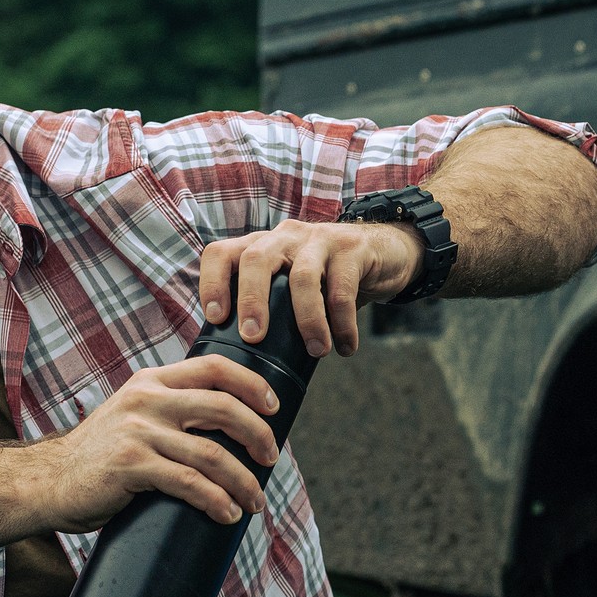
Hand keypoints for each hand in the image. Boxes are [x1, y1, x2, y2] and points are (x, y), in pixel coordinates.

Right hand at [34, 355, 281, 532]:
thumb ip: (169, 409)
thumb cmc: (100, 456)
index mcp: (151, 382)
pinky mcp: (130, 465)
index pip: (214, 367)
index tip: (273, 408)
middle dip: (257, 435)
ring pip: (211, 454)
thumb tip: (228, 421)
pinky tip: (227, 513)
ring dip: (243, 481)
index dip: (252, 384)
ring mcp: (138, 432)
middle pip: (222, 407)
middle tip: (270, 459)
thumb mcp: (134, 415)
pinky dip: (216, 500)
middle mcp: (146, 400)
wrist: (49, 482)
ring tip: (254, 502)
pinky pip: (189, 483)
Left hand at [198, 219, 423, 356]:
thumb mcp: (291, 284)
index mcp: (261, 246)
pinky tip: (346, 348)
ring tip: (317, 351)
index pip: (222, 253)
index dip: (212, 282)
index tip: (214, 318)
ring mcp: (318, 239)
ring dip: (307, 320)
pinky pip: (342, 289)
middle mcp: (285, 236)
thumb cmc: (326, 279)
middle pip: (256, 259)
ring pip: (302, 276)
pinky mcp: (351, 249)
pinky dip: (343, 323)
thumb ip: (270, 306)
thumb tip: (242, 360)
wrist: (384, 251)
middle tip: (254, 338)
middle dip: (252, 301)